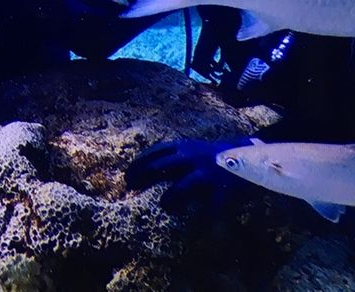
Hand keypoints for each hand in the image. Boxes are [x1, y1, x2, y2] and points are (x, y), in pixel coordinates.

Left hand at [125, 137, 252, 214]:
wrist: (248, 157)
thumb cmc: (210, 157)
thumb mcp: (190, 150)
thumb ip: (171, 158)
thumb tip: (143, 171)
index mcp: (183, 147)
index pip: (154, 152)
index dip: (138, 164)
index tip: (127, 176)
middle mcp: (192, 157)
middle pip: (160, 166)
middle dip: (143, 176)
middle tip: (132, 188)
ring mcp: (207, 173)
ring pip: (182, 186)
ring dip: (170, 198)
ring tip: (165, 206)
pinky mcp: (223, 189)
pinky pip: (210, 207)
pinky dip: (202, 218)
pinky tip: (196, 227)